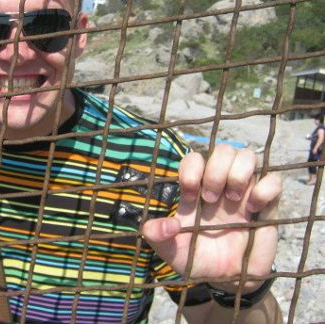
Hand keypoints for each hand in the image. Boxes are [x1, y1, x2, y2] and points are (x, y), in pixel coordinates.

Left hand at [142, 145, 280, 292]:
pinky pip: (275, 180)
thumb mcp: (170, 251)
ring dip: (239, 173)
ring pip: (248, 155)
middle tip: (211, 198)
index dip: (191, 169)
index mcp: (196, 189)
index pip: (195, 158)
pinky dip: (265, 188)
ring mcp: (245, 192)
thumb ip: (157, 236)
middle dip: (215, 170)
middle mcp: (221, 184)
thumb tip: (165, 224)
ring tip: (233, 198)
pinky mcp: (268, 205)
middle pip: (223, 150)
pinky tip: (253, 207)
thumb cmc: (196, 259)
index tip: (190, 195)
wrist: (225, 281)